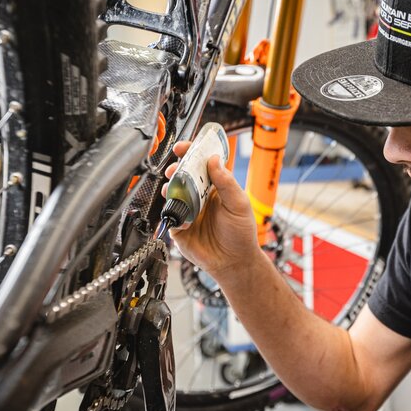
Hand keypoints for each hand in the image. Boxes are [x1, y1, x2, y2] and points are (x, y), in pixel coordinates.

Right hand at [162, 140, 260, 279]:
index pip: (201, 164)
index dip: (191, 153)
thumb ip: (227, 182)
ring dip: (170, 189)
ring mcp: (188, 211)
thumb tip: (214, 160)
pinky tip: (184, 219)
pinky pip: (170, 216)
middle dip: (175, 169)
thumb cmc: (241, 234)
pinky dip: (173, 214)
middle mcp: (199, 196)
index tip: (182, 147)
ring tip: (173, 191)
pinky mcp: (179, 227)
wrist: (234, 263)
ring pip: (172, 194)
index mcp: (215, 187)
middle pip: (182, 176)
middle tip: (174, 170)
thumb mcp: (239, 204)